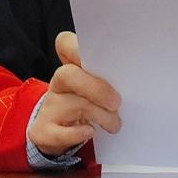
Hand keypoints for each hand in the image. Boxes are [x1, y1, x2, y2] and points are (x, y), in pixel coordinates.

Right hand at [28, 31, 121, 157]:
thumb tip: (133, 82)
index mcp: (72, 67)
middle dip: (96, 89)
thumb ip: (109, 81)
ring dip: (100, 116)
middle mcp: (59, 83)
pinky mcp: (44, 130)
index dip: (77, 47)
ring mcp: (51, 106)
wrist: (59, 133)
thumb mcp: (98, 89)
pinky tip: (90, 131)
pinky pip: (59, 132)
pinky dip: (76, 133)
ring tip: (114, 124)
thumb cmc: (87, 104)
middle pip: (68, 74)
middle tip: (116, 102)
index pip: (65, 44)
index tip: (102, 58)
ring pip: (74, 104)